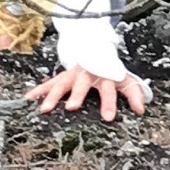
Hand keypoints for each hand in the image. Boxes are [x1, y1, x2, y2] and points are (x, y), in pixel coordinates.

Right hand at [26, 66, 146, 121]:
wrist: (97, 50)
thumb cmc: (111, 71)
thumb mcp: (125, 79)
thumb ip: (134, 93)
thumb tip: (141, 110)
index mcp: (106, 75)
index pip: (109, 89)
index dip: (109, 102)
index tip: (108, 118)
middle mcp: (88, 74)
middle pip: (83, 84)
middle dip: (77, 95)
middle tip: (72, 108)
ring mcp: (73, 74)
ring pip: (63, 83)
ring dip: (54, 95)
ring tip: (45, 108)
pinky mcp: (62, 75)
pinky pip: (49, 82)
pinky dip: (39, 89)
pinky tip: (29, 98)